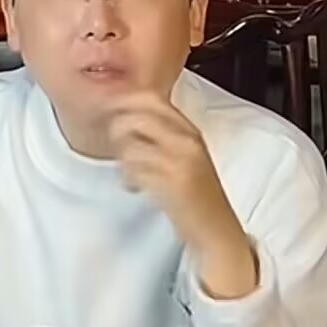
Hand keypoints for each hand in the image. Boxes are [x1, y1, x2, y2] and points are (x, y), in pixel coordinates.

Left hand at [107, 93, 257, 297]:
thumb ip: (163, 136)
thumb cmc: (197, 195)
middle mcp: (187, 140)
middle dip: (117, 131)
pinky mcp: (172, 182)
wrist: (216, 227)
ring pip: (131, 144)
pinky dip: (130, 178)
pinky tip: (136, 186)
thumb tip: (126, 119)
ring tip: (131, 173)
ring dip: (123, 160)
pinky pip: (135, 169)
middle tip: (117, 147)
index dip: (123, 104)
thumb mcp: (187, 157)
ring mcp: (180, 160)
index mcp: (190, 131)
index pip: (149, 99)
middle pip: (135, 117)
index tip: (110, 116)